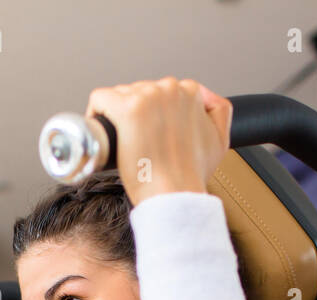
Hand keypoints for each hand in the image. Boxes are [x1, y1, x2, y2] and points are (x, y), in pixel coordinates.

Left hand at [85, 77, 231, 206]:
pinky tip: (104, 133)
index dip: (152, 114)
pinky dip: (96, 114)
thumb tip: (206, 100)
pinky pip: (100, 99)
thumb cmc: (190, 175)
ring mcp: (147, 97)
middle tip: (137, 142)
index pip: (160, 91)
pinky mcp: (125, 109)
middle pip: (138, 91)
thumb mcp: (219, 140)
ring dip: (117, 116)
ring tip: (124, 142)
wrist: (175, 194)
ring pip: (119, 95)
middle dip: (136, 115)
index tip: (149, 132)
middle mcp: (169, 89)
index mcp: (190, 93)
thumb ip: (218, 112)